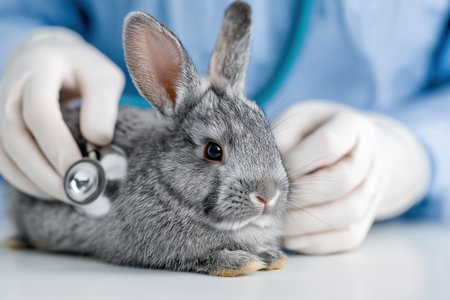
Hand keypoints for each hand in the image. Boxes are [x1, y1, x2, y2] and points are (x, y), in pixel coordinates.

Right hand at [0, 27, 124, 201]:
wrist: (49, 57)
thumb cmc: (82, 69)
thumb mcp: (103, 77)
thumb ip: (102, 106)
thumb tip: (98, 140)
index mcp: (38, 68)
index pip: (38, 110)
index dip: (57, 144)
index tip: (82, 169)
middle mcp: (9, 89)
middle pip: (16, 137)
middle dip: (46, 172)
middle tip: (79, 193)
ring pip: (6, 154)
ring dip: (37, 182)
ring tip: (71, 196)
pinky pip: (4, 161)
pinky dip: (27, 181)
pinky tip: (53, 191)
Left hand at [272, 100, 429, 253]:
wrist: (354, 148)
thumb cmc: (315, 132)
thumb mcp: (297, 121)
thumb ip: (282, 138)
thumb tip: (264, 173)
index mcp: (352, 126)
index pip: (328, 144)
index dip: (296, 162)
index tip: (271, 174)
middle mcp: (371, 158)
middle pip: (341, 183)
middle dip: (300, 196)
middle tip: (270, 203)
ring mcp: (374, 190)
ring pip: (348, 214)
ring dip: (306, 223)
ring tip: (275, 222)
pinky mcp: (367, 218)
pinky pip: (348, 237)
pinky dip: (317, 242)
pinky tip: (291, 237)